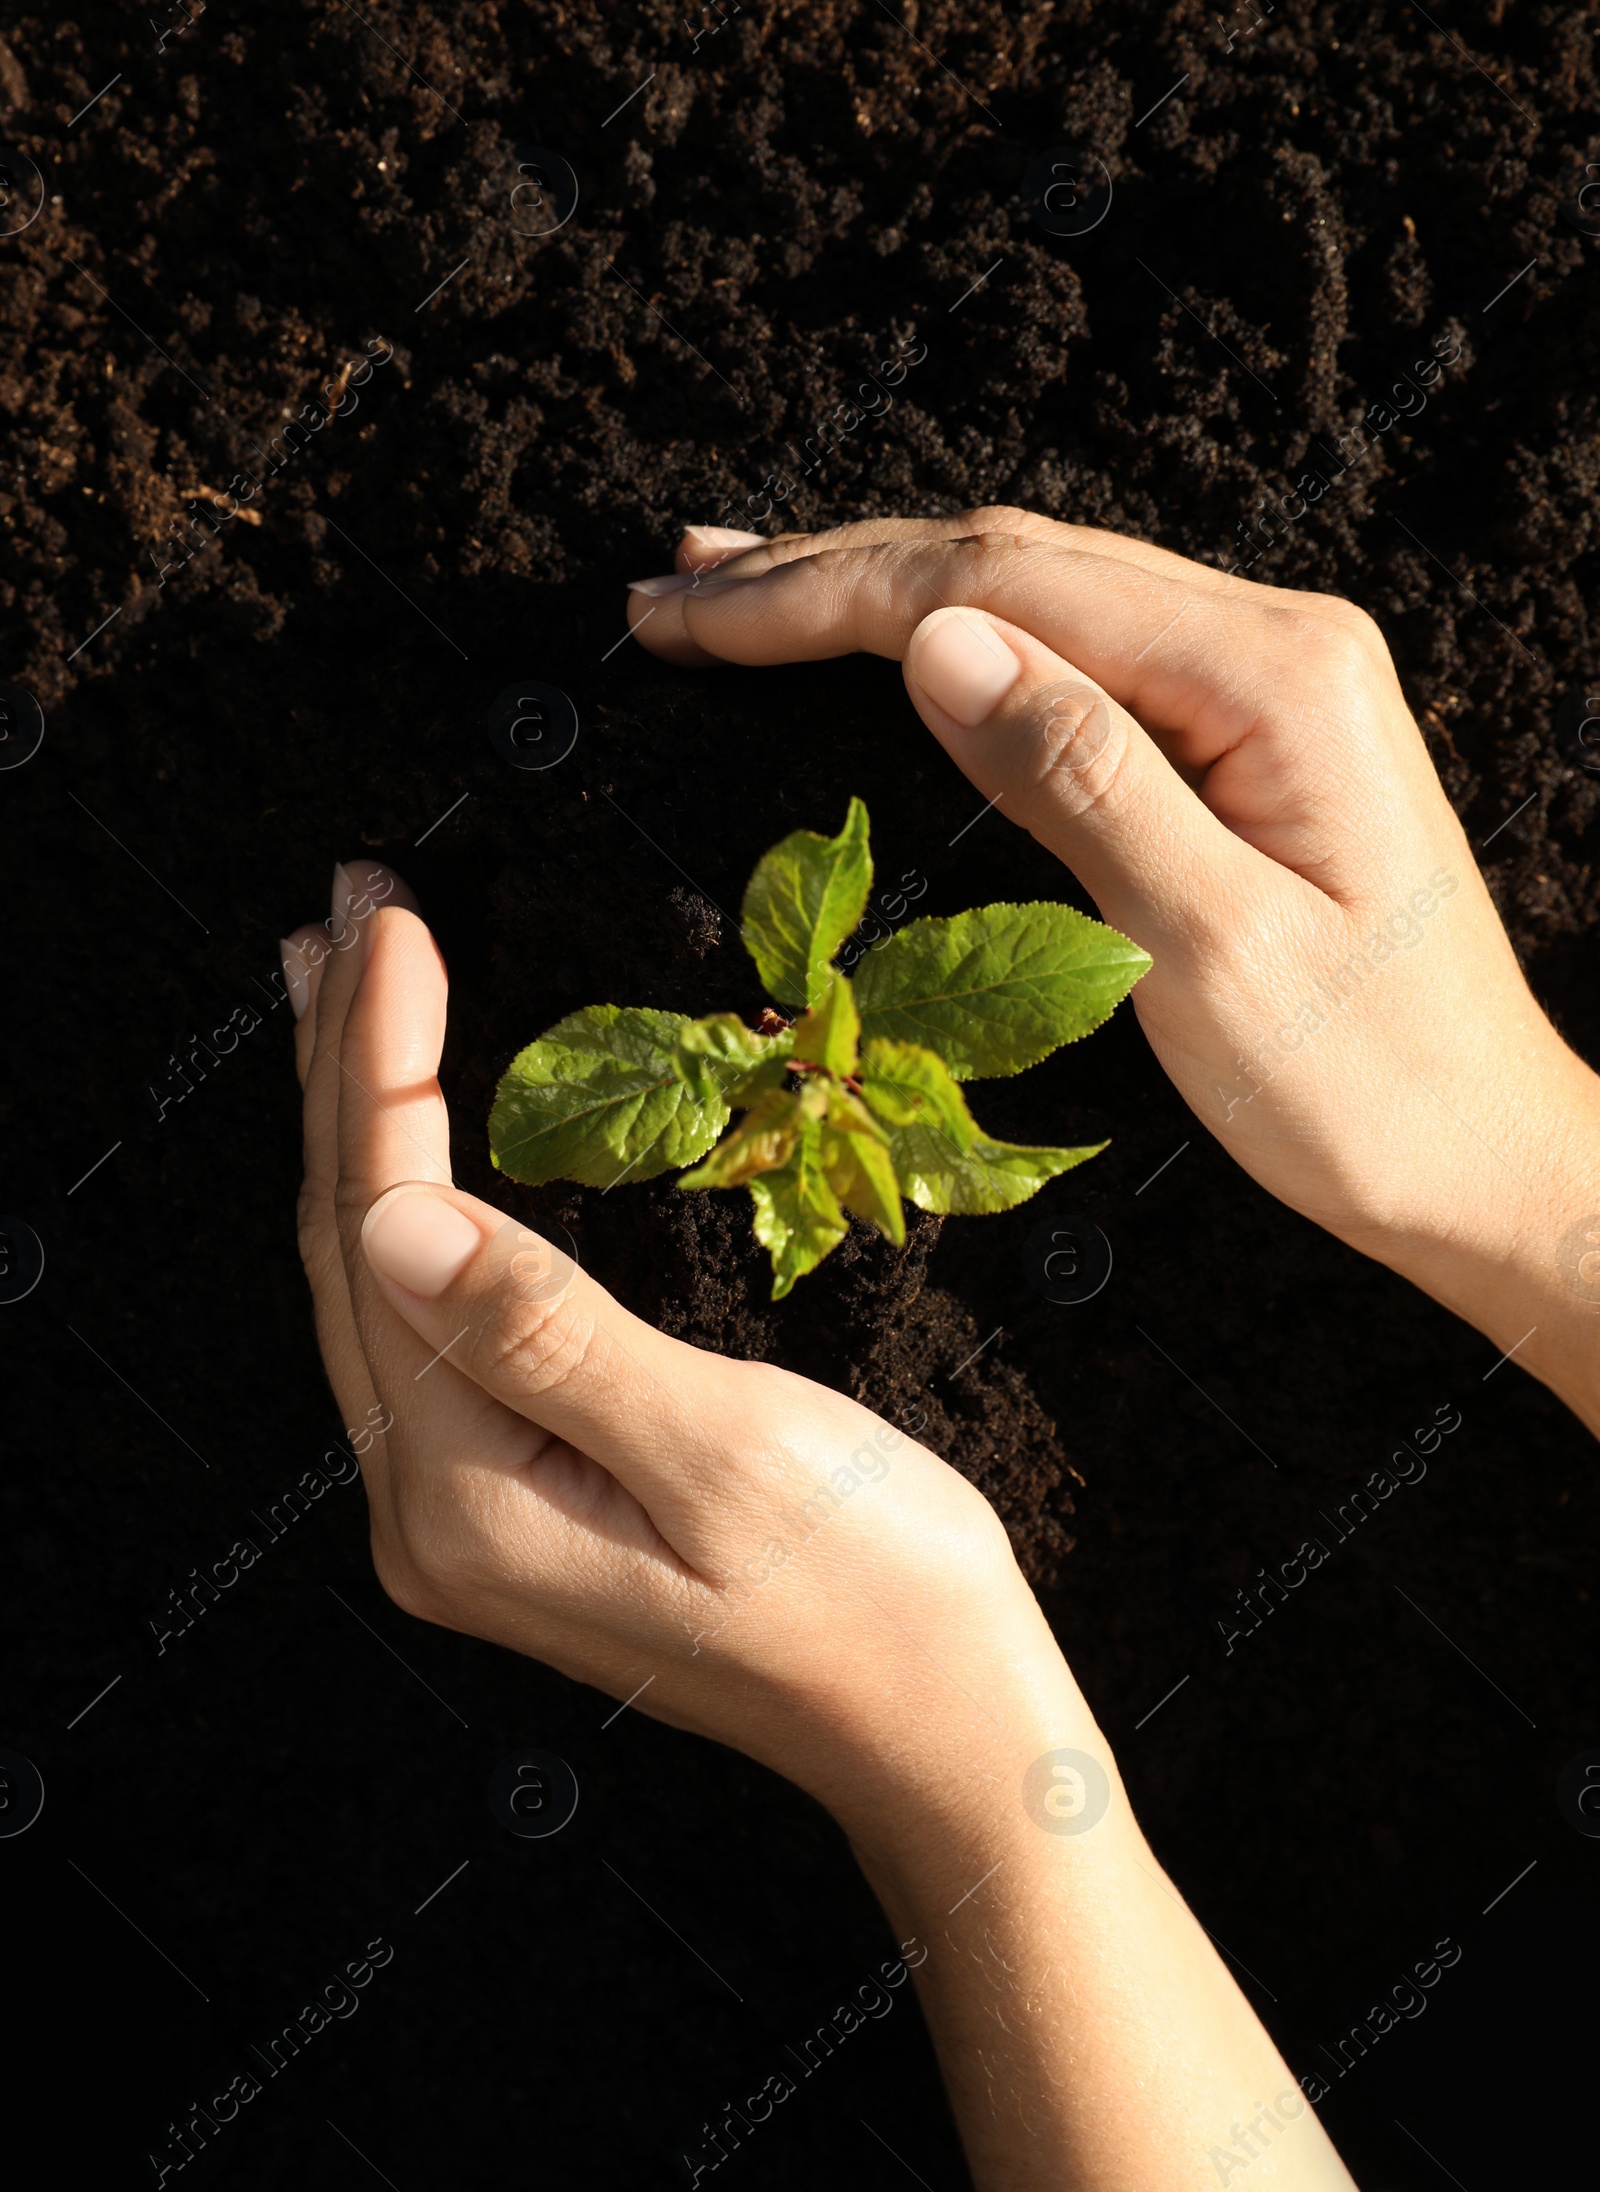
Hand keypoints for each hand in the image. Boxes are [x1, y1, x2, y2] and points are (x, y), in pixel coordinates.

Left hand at [283, 859, 1087, 1838]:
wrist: (943, 1730)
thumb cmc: (873, 1593)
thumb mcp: (721, 1451)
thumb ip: (548, 1335)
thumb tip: (397, 1219)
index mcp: (466, 1500)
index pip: (385, 1227)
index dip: (380, 1061)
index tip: (394, 921)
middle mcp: (432, 1512)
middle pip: (352, 1245)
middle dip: (344, 1067)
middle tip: (344, 909)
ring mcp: (465, 1513)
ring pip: (378, 1276)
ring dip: (363, 1123)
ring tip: (345, 989)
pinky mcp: (512, 1499)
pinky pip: (426, 1317)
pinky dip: (413, 1197)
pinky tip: (414, 1137)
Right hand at [627, 512, 1599, 1420]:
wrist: (1493, 1161)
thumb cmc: (1369, 1092)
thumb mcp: (1214, 954)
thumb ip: (1081, 782)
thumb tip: (935, 644)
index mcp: (1271, 677)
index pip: (1002, 585)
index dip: (824, 595)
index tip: (690, 620)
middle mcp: (1272, 643)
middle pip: (1010, 559)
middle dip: (825, 573)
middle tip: (671, 595)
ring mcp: (1264, 679)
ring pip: (1036, 591)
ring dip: (876, 589)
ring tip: (733, 587)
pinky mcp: (1247, 732)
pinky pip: (1074, 649)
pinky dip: (954, 639)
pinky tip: (890, 640)